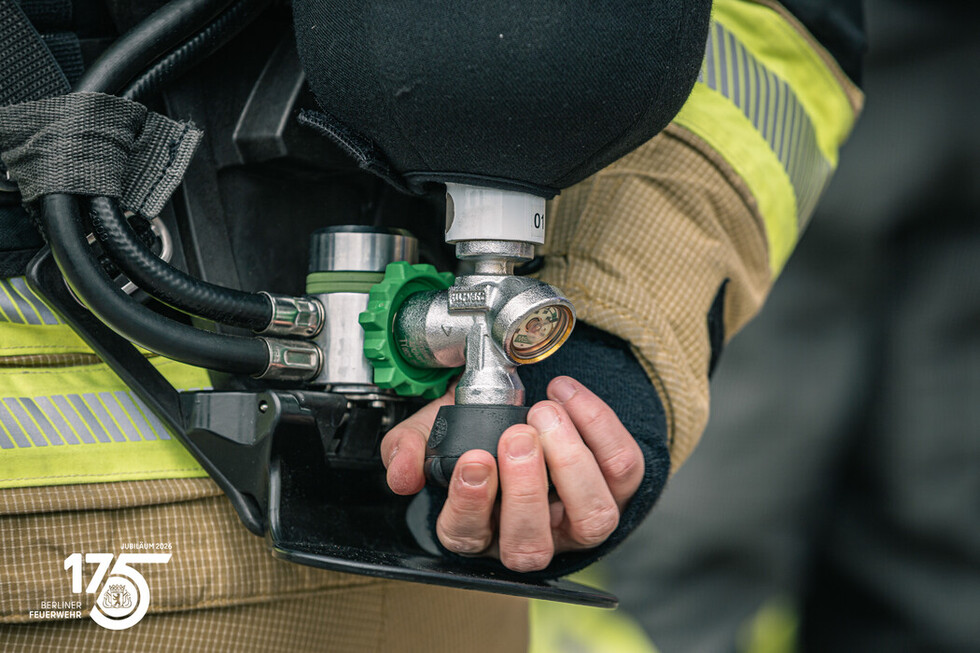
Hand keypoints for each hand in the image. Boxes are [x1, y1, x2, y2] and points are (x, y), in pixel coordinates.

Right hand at [380, 376, 644, 571]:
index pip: (470, 535)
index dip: (473, 502)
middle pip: (531, 543)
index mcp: (479, 528)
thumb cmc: (481, 430)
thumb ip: (410, 447)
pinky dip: (600, 426)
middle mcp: (531, 535)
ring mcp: (578, 519)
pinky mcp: (618, 489)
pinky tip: (566, 395)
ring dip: (571, 463)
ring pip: (592, 517)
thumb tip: (400, 474)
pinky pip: (623, 469)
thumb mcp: (435, 432)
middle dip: (526, 489)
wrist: (524, 407)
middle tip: (516, 436)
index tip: (475, 459)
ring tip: (545, 414)